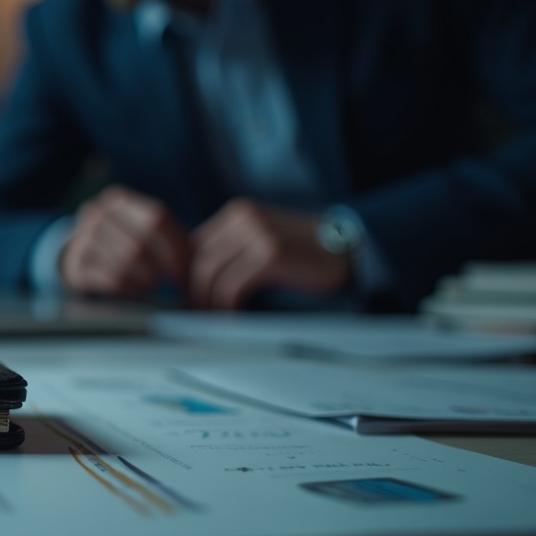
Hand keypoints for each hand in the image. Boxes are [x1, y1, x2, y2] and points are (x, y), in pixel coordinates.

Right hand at [60, 185, 189, 296]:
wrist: (79, 254)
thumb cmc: (124, 242)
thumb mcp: (145, 231)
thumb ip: (171, 239)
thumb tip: (195, 265)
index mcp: (118, 199)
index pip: (156, 219)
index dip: (175, 247)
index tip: (184, 269)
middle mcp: (97, 213)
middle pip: (140, 245)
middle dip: (159, 268)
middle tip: (168, 281)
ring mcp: (82, 237)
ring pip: (127, 264)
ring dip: (145, 281)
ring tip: (149, 284)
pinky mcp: (76, 264)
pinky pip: (113, 280)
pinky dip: (130, 289)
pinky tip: (132, 289)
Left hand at [189, 198, 350, 309]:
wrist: (349, 251)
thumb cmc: (304, 254)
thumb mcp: (262, 242)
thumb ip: (233, 252)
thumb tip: (197, 281)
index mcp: (237, 214)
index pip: (193, 245)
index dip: (186, 275)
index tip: (188, 299)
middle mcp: (244, 218)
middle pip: (197, 260)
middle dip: (193, 292)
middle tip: (197, 316)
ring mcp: (258, 234)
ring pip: (210, 273)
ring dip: (208, 302)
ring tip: (213, 321)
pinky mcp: (271, 254)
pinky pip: (233, 285)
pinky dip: (227, 306)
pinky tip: (233, 318)